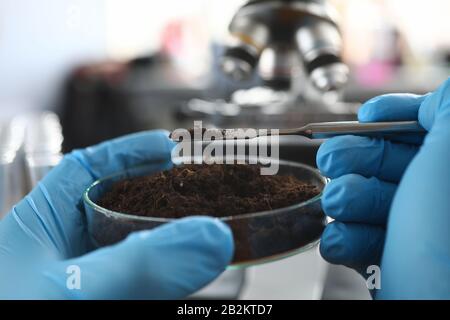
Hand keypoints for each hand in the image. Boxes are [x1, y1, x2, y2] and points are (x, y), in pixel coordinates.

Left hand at [0, 130, 232, 298]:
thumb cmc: (8, 317)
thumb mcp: (69, 294)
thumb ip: (138, 268)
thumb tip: (211, 237)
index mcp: (39, 228)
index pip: (85, 170)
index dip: (129, 152)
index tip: (171, 147)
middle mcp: (63, 254)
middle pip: (118, 209)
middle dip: (161, 197)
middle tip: (204, 191)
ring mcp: (85, 284)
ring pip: (135, 253)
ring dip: (172, 243)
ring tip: (210, 232)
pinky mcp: (105, 302)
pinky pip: (141, 286)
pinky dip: (168, 282)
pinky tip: (193, 279)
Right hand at [317, 77, 449, 298]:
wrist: (432, 313)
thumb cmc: (445, 246)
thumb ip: (449, 110)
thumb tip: (440, 94)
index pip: (431, 127)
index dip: (398, 115)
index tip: (367, 115)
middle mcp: (439, 200)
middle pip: (392, 162)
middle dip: (356, 158)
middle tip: (331, 160)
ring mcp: (416, 231)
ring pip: (370, 200)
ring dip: (346, 200)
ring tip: (336, 206)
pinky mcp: (391, 260)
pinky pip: (360, 236)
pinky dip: (344, 237)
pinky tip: (341, 241)